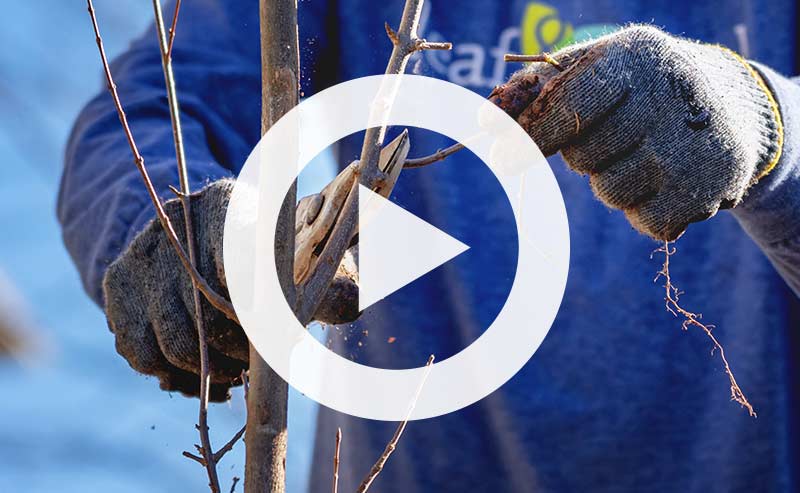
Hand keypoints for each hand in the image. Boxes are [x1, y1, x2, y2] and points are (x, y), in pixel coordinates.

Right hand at [102, 179, 358, 399]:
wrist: (197, 233)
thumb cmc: (270, 251)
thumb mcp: (306, 256)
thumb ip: (334, 281)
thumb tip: (350, 304)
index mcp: (229, 206)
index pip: (244, 269)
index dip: (262, 317)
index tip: (276, 336)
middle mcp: (176, 222)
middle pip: (211, 319)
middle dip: (241, 354)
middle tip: (258, 362)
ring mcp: (142, 253)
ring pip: (177, 345)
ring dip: (211, 372)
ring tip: (234, 371)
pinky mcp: (117, 283)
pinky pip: (141, 353)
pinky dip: (172, 376)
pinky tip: (198, 372)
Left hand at [493, 25, 781, 239]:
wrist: (730, 109)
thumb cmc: (637, 88)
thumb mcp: (592, 69)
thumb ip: (536, 89)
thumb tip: (486, 119)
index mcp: (636, 58)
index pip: (569, 103)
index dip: (531, 134)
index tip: (502, 156)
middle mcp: (671, 97)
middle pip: (584, 156)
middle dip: (583, 155)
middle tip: (612, 137)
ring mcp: (695, 146)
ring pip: (611, 193)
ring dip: (613, 182)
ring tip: (645, 154)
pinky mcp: (713, 189)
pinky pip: (647, 222)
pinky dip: (646, 210)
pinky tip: (668, 180)